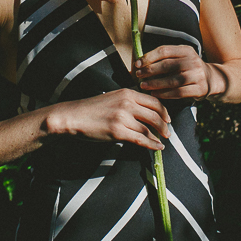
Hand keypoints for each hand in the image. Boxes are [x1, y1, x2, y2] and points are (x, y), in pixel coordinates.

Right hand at [46, 89, 170, 150]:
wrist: (73, 116)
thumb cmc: (91, 109)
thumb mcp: (112, 97)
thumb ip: (129, 101)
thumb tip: (145, 112)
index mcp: (127, 92)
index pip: (153, 101)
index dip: (164, 111)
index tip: (168, 119)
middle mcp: (127, 103)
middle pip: (155, 115)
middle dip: (164, 125)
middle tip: (168, 132)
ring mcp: (122, 117)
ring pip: (148, 128)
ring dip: (158, 136)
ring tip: (162, 141)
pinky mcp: (117, 131)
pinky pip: (140, 139)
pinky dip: (152, 144)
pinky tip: (157, 147)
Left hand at [135, 45, 220, 99]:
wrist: (211, 79)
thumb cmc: (188, 67)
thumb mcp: (180, 57)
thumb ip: (164, 58)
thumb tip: (139, 62)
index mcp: (186, 50)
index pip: (164, 51)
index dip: (149, 57)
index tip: (137, 64)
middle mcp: (193, 61)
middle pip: (167, 65)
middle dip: (150, 71)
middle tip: (138, 75)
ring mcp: (197, 75)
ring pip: (172, 80)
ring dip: (155, 84)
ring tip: (144, 86)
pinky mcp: (199, 89)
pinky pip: (178, 93)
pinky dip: (165, 94)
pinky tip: (155, 94)